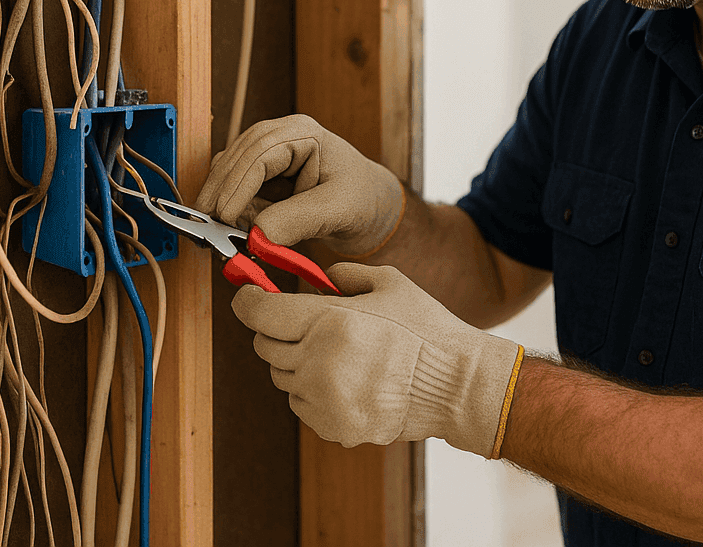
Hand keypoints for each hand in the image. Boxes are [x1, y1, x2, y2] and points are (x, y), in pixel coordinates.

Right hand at [194, 114, 404, 255]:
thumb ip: (299, 220)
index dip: (237, 185)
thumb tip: (257, 235)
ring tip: (218, 232)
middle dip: (220, 193)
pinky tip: (231, 227)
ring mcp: (269, 152)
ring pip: (228, 171)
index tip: (225, 216)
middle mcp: (280, 136)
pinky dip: (228, 205)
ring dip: (220, 200)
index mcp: (303, 133)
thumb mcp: (337, 210)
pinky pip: (234, 185)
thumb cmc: (362, 200)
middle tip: (208, 228)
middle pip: (236, 158)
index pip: (259, 154)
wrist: (371, 208)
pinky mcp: (262, 173)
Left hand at [232, 263, 524, 456]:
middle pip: (265, 346)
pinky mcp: (332, 426)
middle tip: (302, 323)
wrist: (455, 385)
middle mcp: (319, 363)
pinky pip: (301, 404)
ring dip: (296, 362)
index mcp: (330, 322)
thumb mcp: (388, 283)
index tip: (249, 296)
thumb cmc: (426, 330)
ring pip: (282, 377)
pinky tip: (345, 380)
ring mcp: (324, 400)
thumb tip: (313, 278)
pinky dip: (312, 390)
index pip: (259, 312)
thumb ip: (343, 275)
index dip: (248, 300)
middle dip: (276, 330)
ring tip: (335, 353)